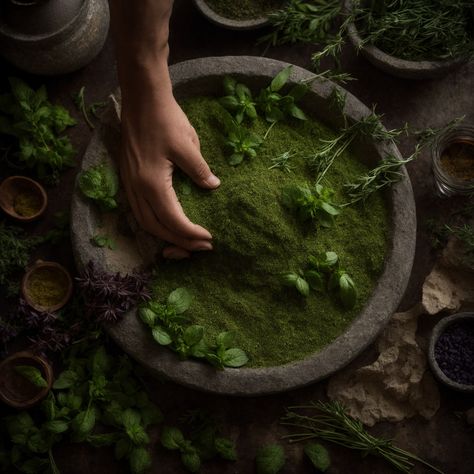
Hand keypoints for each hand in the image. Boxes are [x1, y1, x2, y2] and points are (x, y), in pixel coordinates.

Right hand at [119, 83, 219, 258]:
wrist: (141, 98)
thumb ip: (200, 170)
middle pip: (156, 227)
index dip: (190, 233)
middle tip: (201, 247)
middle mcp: (136, 188)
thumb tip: (213, 187)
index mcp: (152, 183)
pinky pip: (139, 210)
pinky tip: (166, 223)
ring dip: (165, 235)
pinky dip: (154, 223)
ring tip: (185, 242)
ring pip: (145, 221)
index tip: (209, 238)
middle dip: (179, 241)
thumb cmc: (166, 119)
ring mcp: (129, 184)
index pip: (173, 219)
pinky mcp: (128, 178)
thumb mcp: (188, 145)